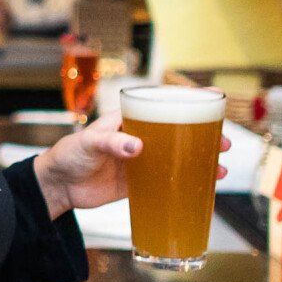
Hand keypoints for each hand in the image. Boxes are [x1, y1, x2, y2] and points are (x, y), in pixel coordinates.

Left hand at [33, 112, 230, 217]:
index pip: (163, 103)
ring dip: (201, 160)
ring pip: (179, 156)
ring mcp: (142, 160)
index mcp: (129, 119)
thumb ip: (111, 143)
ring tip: (220, 166)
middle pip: (179, 131)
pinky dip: (187, 181)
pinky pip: (169, 180)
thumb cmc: (69, 154)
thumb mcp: (89, 143)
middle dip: (204, 134)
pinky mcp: (139, 183)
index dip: (189, 98)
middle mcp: (140, 136)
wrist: (58, 186)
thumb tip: (137, 147)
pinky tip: (205, 185)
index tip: (214, 95)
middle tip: (224, 142)